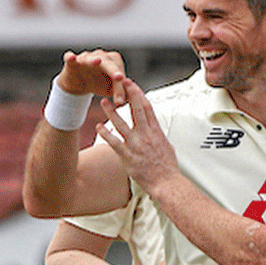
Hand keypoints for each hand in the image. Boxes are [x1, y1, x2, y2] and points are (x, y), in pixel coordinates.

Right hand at [57, 49, 128, 105]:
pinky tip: (72, 58)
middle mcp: (101, 56)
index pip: (119, 75)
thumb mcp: (111, 90)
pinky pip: (70, 58)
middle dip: (114, 71)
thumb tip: (139, 101)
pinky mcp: (72, 62)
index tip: (119, 102)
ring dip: (94, 60)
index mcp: (114, 63)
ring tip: (98, 61)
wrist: (79, 82)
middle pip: (109, 64)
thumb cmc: (99, 83)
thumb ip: (123, 93)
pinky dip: (71, 57)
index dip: (120, 88)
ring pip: (90, 58)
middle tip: (119, 77)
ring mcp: (86, 58)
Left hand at [95, 78, 180, 195]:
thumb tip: (154, 128)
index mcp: (156, 131)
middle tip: (120, 82)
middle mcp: (146, 135)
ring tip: (104, 102)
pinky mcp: (128, 157)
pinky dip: (106, 134)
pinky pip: (114, 143)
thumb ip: (157, 134)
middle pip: (136, 109)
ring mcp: (136, 145)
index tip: (132, 85)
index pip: (147, 107)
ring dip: (112, 112)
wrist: (166, 182)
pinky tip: (98, 127)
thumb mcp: (166, 145)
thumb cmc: (167, 167)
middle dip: (128, 94)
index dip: (139, 94)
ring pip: (122, 124)